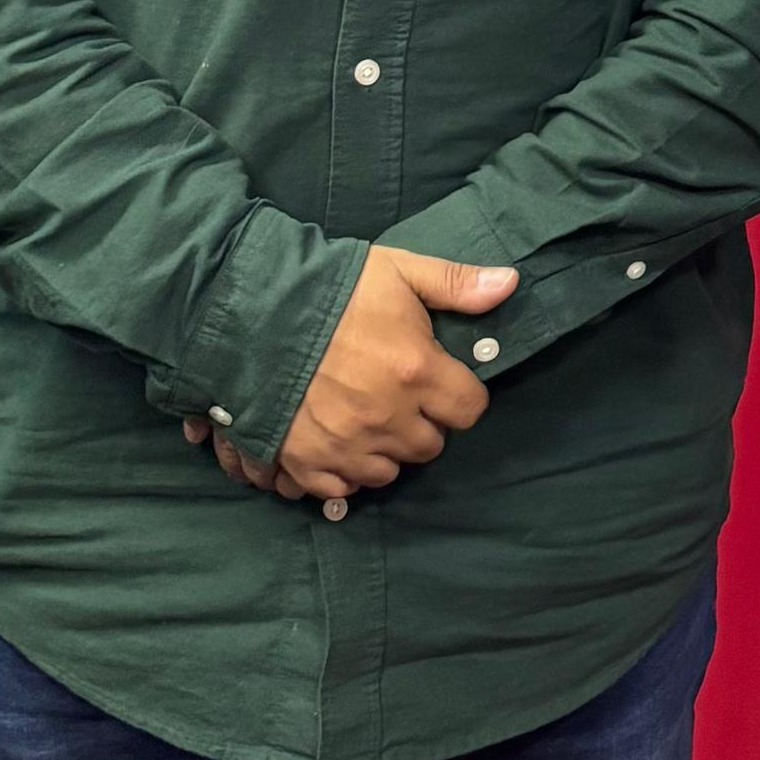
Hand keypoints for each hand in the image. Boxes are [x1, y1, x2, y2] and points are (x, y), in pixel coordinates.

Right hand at [179, 249, 519, 511]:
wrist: (249, 308)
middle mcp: (387, 417)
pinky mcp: (305, 461)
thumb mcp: (397, 269)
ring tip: (367, 419)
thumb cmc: (329, 286)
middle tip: (400, 397)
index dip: (459, 395)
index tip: (442, 382)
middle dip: (422, 424)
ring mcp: (345, 444)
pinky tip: (337, 444)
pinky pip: (341, 489)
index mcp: (417, 370)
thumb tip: (510, 284)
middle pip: (430, 446)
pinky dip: (343, 473)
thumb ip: (455, 283)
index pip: (470, 409)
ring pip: (388, 472)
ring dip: (384, 450)